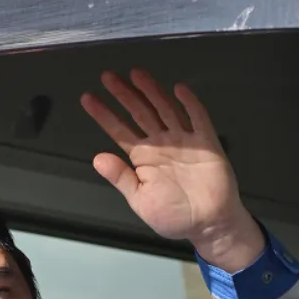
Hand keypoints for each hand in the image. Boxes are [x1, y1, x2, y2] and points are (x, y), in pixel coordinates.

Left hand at [81, 69, 265, 270]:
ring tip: (136, 74)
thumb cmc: (175, 217)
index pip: (120, 131)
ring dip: (151, 92)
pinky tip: (179, 89)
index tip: (88, 99)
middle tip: (108, 77)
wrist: (209, 225)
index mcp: (143, 158)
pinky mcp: (206, 143)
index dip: (104, 115)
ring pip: (165, 109)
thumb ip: (121, 178)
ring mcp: (184, 141)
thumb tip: (98, 159)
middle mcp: (161, 145)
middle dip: (124, 95)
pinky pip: (198, 118)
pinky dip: (189, 103)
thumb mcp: (140, 201)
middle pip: (140, 113)